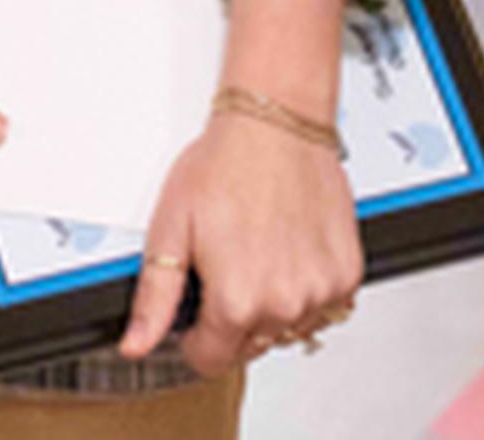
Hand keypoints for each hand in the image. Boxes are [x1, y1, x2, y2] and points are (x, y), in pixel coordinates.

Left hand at [117, 102, 359, 378]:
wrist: (276, 123)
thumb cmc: (226, 164)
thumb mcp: (170, 229)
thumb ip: (155, 298)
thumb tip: (136, 344)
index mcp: (237, 301)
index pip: (211, 360)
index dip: (195, 337)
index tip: (196, 312)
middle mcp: (285, 304)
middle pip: (249, 346)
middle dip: (232, 318)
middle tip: (225, 265)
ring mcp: (321, 291)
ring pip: (287, 328)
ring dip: (271, 307)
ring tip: (258, 254)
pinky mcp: (347, 274)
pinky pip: (325, 306)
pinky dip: (306, 290)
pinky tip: (288, 253)